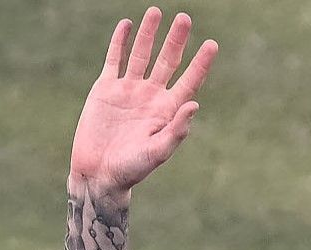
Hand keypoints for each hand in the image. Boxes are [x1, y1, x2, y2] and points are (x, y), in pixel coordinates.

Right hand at [69, 7, 217, 196]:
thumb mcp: (158, 151)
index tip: (211, 44)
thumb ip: (176, 130)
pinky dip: (120, 42)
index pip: (189, 80)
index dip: (201, 63)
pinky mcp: (105, 89)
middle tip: (185, 18)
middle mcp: (151, 96)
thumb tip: (194, 104)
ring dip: (149, 34)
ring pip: (142, 54)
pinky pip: (114, 59)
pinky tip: (127, 25)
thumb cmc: (132, 169)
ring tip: (157, 12)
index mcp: (168, 110)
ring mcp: (129, 90)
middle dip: (176, 40)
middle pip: (168, 61)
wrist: (98, 173)